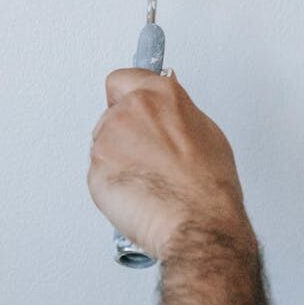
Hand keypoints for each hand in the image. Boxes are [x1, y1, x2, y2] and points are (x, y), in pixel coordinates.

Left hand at [88, 69, 254, 260]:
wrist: (198, 225)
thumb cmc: (208, 188)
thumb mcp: (205, 133)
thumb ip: (175, 112)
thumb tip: (165, 109)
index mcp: (159, 95)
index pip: (122, 79)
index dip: (124, 96)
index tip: (126, 104)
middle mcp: (129, 111)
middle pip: (110, 115)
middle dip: (123, 134)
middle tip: (148, 158)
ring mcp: (108, 139)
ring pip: (103, 146)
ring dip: (117, 160)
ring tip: (148, 181)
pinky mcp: (95, 169)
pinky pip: (98, 173)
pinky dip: (112, 184)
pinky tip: (138, 194)